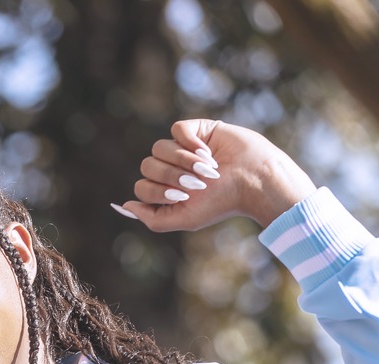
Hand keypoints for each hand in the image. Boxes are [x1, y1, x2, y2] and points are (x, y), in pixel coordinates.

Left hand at [114, 120, 316, 231]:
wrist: (253, 180)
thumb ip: (152, 218)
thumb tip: (125, 206)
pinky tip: (207, 152)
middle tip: (197, 183)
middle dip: (171, 176)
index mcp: (166, 188)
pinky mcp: (198, 130)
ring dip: (182, 161)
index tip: (184, 196)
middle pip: (147, 166)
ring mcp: (183, 148)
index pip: (141, 187)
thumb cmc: (220, 202)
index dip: (159, 191)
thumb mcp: (184, 219)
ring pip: (159, 148)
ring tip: (206, 169)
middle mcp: (172, 168)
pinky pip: (177, 130)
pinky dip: (190, 143)